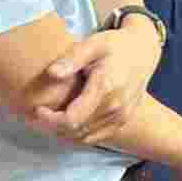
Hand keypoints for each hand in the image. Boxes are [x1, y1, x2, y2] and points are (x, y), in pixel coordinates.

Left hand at [33, 22, 162, 144]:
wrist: (143, 52)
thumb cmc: (115, 45)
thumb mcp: (93, 43)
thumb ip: (72, 58)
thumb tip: (51, 73)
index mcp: (106, 88)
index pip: (71, 119)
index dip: (49, 120)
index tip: (38, 109)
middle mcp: (116, 107)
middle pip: (75, 131)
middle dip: (53, 126)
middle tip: (41, 113)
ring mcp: (121, 116)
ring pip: (83, 137)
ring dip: (64, 132)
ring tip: (52, 116)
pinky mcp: (123, 121)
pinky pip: (95, 137)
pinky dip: (78, 134)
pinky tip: (68, 121)